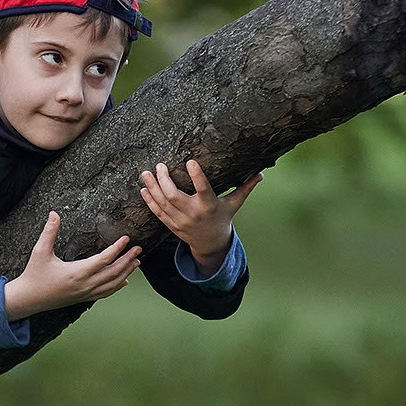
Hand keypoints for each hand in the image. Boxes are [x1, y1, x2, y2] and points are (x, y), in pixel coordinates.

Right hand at [4, 211, 142, 318]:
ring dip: (126, 272)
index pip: (103, 260)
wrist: (29, 299)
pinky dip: (117, 286)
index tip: (126, 239)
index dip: (117, 249)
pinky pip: (105, 293)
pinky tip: (125, 280)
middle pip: (114, 272)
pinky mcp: (83, 298)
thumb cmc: (34, 274)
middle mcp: (84, 285)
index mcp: (76, 273)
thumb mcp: (39, 251)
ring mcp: (85, 293)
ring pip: (112, 284)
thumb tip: (54, 213)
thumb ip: (49, 232)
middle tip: (138, 248)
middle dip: (128, 260)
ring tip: (137, 262)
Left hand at [140, 159, 261, 274]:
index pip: (203, 189)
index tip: (190, 161)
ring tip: (145, 173)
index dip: (197, 176)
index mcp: (209, 206)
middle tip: (159, 166)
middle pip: (174, 196)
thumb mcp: (234, 204)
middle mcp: (193, 214)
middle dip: (164, 180)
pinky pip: (157, 213)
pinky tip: (143, 189)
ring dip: (152, 188)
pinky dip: (149, 201)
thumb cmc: (223, 218)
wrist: (211, 244)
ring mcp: (180, 221)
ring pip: (162, 203)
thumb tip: (261, 174)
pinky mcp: (171, 225)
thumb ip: (245, 188)